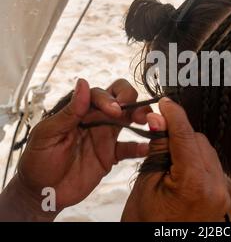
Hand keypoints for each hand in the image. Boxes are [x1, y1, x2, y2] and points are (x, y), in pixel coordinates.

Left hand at [15, 78, 149, 216]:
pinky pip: (129, 148)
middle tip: (137, 115)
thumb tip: (83, 83)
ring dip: (141, 117)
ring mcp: (105, 136)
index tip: (115, 111)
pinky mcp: (111, 155)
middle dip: (132, 101)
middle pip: (121, 99)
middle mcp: (96, 119)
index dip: (111, 99)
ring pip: (130, 118)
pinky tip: (145, 148)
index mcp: (80, 110)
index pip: (101, 94)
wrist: (41, 192)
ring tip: (148, 124)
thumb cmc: (38, 160)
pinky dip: (140, 147)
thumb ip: (69, 111)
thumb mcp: (48, 134)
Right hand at [121, 97, 230, 221]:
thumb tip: (159, 119)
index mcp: (195, 184)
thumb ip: (158, 147)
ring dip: (188, 145)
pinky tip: (180, 165)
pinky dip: (196, 158)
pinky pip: (210, 164)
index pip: (186, 136)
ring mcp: (223, 191)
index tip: (165, 103)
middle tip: (158, 131)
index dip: (174, 115)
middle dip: (178, 133)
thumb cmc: (147, 223)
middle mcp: (217, 186)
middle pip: (199, 141)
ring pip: (206, 150)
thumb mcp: (147, 182)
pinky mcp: (222, 194)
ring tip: (168, 157)